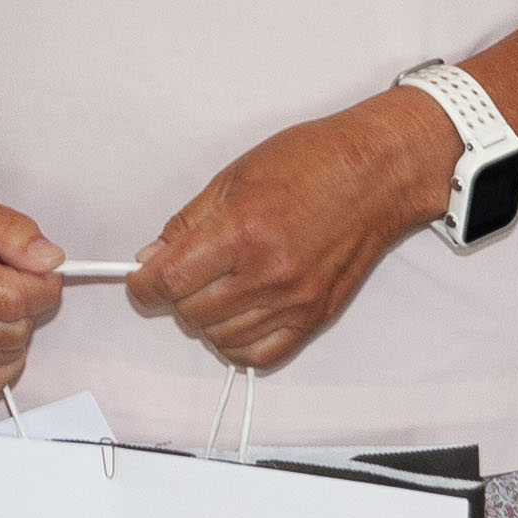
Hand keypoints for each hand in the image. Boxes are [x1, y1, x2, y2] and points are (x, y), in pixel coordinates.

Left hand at [129, 94, 449, 372]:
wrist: (376, 173)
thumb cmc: (311, 161)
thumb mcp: (234, 175)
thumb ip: (187, 222)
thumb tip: (151, 257)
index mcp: (240, 231)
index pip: (168, 281)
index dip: (142, 284)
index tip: (141, 279)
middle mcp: (267, 273)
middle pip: (189, 313)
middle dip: (175, 295)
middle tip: (185, 272)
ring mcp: (294, 301)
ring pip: (219, 337)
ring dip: (206, 317)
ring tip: (216, 287)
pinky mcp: (316, 318)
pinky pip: (259, 356)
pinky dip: (237, 343)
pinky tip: (238, 316)